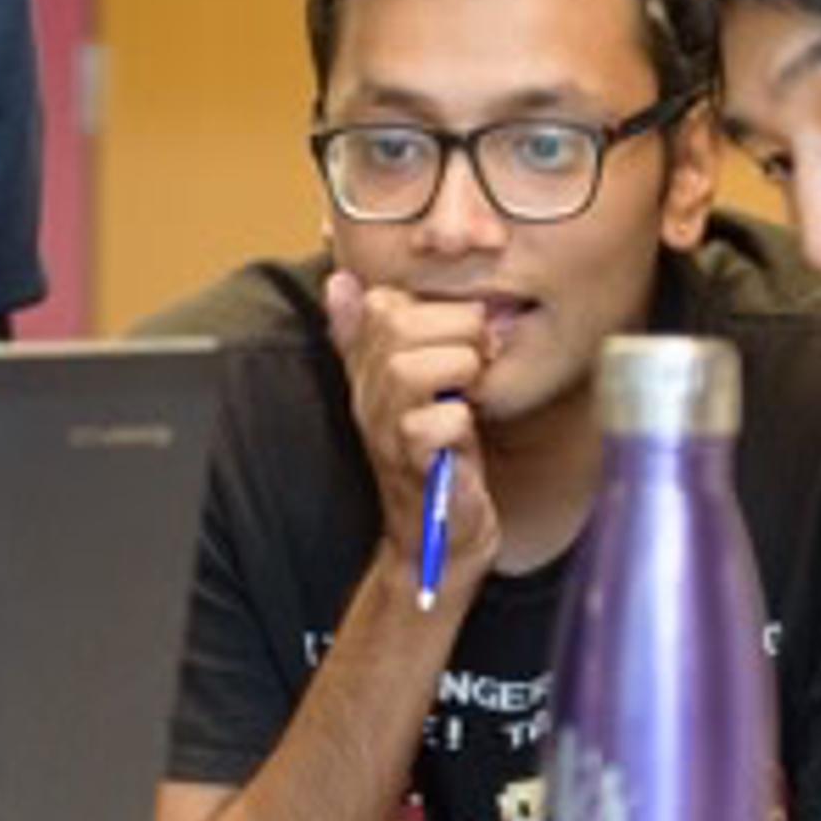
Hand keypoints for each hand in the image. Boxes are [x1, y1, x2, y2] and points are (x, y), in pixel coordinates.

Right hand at [324, 269, 502, 606]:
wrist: (442, 541)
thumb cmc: (439, 456)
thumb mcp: (416, 387)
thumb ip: (386, 338)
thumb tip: (340, 279)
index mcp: (371, 370)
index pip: (379, 302)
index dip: (429, 304)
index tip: (460, 333)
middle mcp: (369, 397)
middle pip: (393, 324)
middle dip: (454, 328)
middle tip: (479, 358)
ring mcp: (385, 433)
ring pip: (406, 369)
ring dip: (458, 371)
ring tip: (471, 393)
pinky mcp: (411, 471)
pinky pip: (428, 426)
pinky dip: (458, 423)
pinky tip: (464, 436)